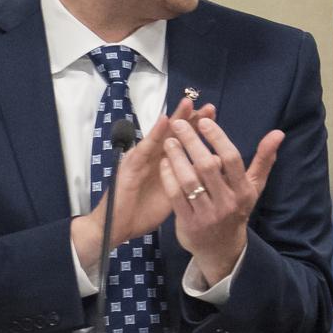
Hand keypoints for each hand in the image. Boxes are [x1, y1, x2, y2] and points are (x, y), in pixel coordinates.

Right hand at [69, 98, 214, 266]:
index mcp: (165, 164)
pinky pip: (144, 149)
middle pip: (174, 133)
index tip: (214, 113)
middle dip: (191, 118)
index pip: (183, 140)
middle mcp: (154, 157)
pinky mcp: (130, 167)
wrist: (117, 228)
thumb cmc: (144, 212)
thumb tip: (215, 162)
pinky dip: (154, 134)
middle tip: (208, 105)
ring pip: (160, 135)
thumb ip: (191, 178)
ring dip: (174, 118)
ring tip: (188, 103)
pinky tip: (164, 121)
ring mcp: (141, 160)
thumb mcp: (174, 195)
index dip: (198, 127)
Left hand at [157, 112, 283, 284]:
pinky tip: (164, 163)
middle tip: (179, 124)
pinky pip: (175, 195)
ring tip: (169, 141)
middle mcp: (227, 202)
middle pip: (208, 166)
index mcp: (244, 190)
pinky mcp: (188, 223)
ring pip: (189, 181)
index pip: (231, 159)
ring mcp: (207, 214)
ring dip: (177, 158)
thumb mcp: (253, 187)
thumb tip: (278, 133)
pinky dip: (168, 177)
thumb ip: (264, 159)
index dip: (217, 138)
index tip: (203, 121)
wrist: (222, 249)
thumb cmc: (237, 210)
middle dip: (192, 142)